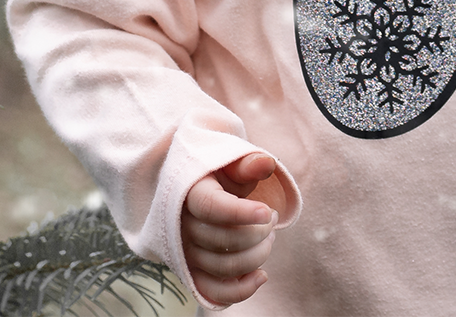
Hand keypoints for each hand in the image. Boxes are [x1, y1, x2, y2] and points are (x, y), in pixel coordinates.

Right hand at [180, 151, 278, 306]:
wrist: (198, 193)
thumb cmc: (220, 177)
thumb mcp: (231, 164)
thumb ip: (248, 164)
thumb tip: (267, 164)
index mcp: (191, 194)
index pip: (212, 207)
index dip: (241, 212)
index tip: (267, 212)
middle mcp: (183, 227)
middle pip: (224, 240)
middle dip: (259, 232)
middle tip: (272, 219)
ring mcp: (187, 254)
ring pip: (224, 267)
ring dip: (257, 255)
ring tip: (269, 237)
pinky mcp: (194, 274)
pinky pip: (214, 293)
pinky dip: (241, 290)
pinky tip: (261, 275)